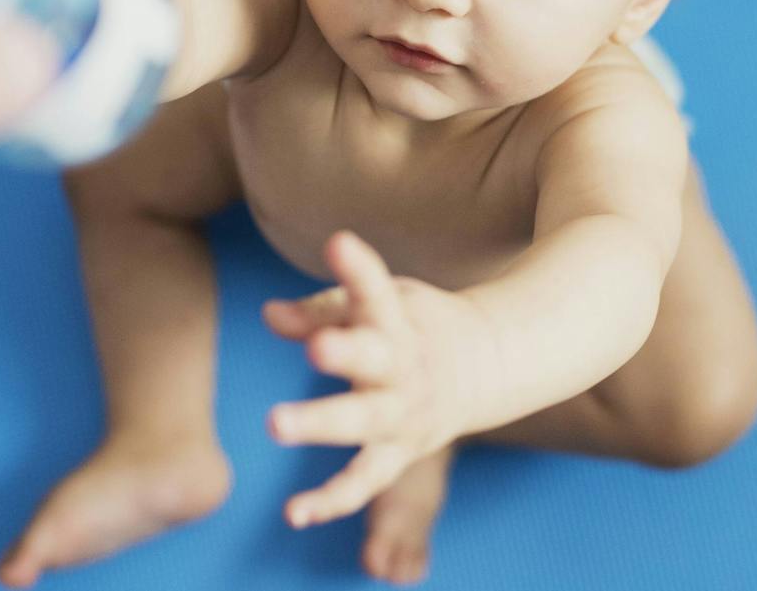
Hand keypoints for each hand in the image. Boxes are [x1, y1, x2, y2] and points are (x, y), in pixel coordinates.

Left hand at [261, 230, 490, 528]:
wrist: (487, 366)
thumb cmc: (412, 326)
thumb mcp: (379, 305)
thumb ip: (323, 309)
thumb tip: (269, 314)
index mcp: (399, 320)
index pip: (378, 289)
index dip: (359, 267)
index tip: (339, 243)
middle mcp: (404, 367)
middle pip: (374, 360)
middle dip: (345, 353)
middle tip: (316, 349)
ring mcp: (403, 415)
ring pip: (365, 424)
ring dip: (323, 422)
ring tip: (275, 422)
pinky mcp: (398, 455)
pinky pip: (364, 482)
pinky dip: (330, 501)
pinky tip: (293, 513)